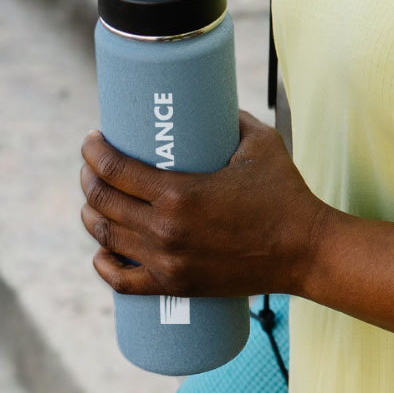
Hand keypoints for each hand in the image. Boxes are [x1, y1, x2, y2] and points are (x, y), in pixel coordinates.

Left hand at [80, 111, 327, 296]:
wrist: (305, 251)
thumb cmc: (285, 195)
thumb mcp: (261, 144)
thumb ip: (234, 119)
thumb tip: (214, 106)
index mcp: (179, 193)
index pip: (114, 169)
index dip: (94, 151)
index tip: (92, 139)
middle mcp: (165, 230)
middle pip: (103, 202)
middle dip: (88, 179)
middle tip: (92, 167)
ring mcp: (168, 261)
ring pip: (107, 237)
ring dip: (91, 215)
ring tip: (95, 201)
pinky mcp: (177, 285)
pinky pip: (124, 282)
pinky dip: (105, 265)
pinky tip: (102, 251)